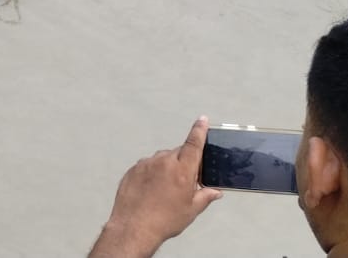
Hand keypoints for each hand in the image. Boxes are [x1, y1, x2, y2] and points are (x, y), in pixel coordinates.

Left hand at [89, 117, 221, 257]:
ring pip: (162, 159)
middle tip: (184, 181)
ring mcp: (146, 164)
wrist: (133, 227)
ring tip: (164, 191)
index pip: (194, 144)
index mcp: (182, 170)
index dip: (199, 130)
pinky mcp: (133, 169)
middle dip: (184, 162)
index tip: (202, 119)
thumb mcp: (191, 210)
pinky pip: (147, 166)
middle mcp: (164, 162)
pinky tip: (151, 191)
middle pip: (178, 153)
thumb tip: (215, 191)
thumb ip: (205, 196)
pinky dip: (152, 174)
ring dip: (166, 168)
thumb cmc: (164, 220)